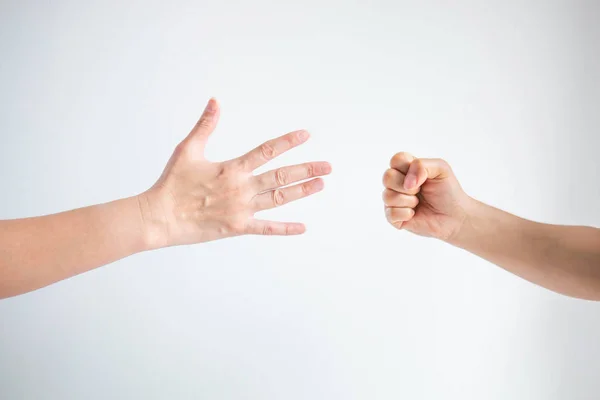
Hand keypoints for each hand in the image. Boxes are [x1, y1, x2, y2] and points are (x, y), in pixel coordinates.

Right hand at [138, 98, 331, 248]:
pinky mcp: (238, 227)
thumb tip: (215, 102)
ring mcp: (242, 209)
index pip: (267, 151)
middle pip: (281, 176)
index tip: (306, 135)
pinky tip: (302, 227)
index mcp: (232, 168)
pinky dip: (285, 229)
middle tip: (328, 167)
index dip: (288, 141)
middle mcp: (242, 188)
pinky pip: (267, 229)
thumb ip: (205, 126)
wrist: (160, 217)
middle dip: (307, 170)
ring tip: (320, 184)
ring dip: (301, 191)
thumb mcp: (188, 150)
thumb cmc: (172, 183)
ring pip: (279, 199)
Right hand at [382, 152, 471, 240]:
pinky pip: (390, 213)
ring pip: (387, 196)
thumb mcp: (441, 169)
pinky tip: (414, 214)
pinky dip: (405, 214)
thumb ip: (422, 165)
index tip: (423, 176)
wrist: (454, 216)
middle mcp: (397, 183)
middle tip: (420, 190)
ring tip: (418, 203)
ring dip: (408, 201)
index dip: (407, 167)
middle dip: (407, 186)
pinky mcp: (393, 217)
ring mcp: (394, 200)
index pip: (395, 159)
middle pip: (387, 177)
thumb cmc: (448, 191)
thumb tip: (407, 184)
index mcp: (407, 168)